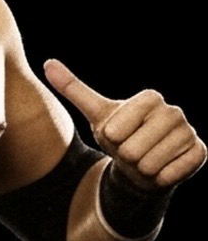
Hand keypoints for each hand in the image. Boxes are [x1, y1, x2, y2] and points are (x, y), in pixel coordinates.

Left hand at [44, 58, 205, 189]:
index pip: (117, 129)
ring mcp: (188, 132)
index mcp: (149, 98)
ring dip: (141, 169)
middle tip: (131, 152)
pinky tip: (160, 170)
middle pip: (133, 150)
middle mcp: (173, 111)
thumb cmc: (119, 136)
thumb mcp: (96, 114)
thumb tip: (47, 63)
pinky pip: (172, 173)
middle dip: (125, 157)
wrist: (141, 164)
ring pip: (151, 164)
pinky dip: (160, 177)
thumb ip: (73, 88)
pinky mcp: (199, 152)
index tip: (116, 135)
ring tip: (144, 161)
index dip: (111, 139)